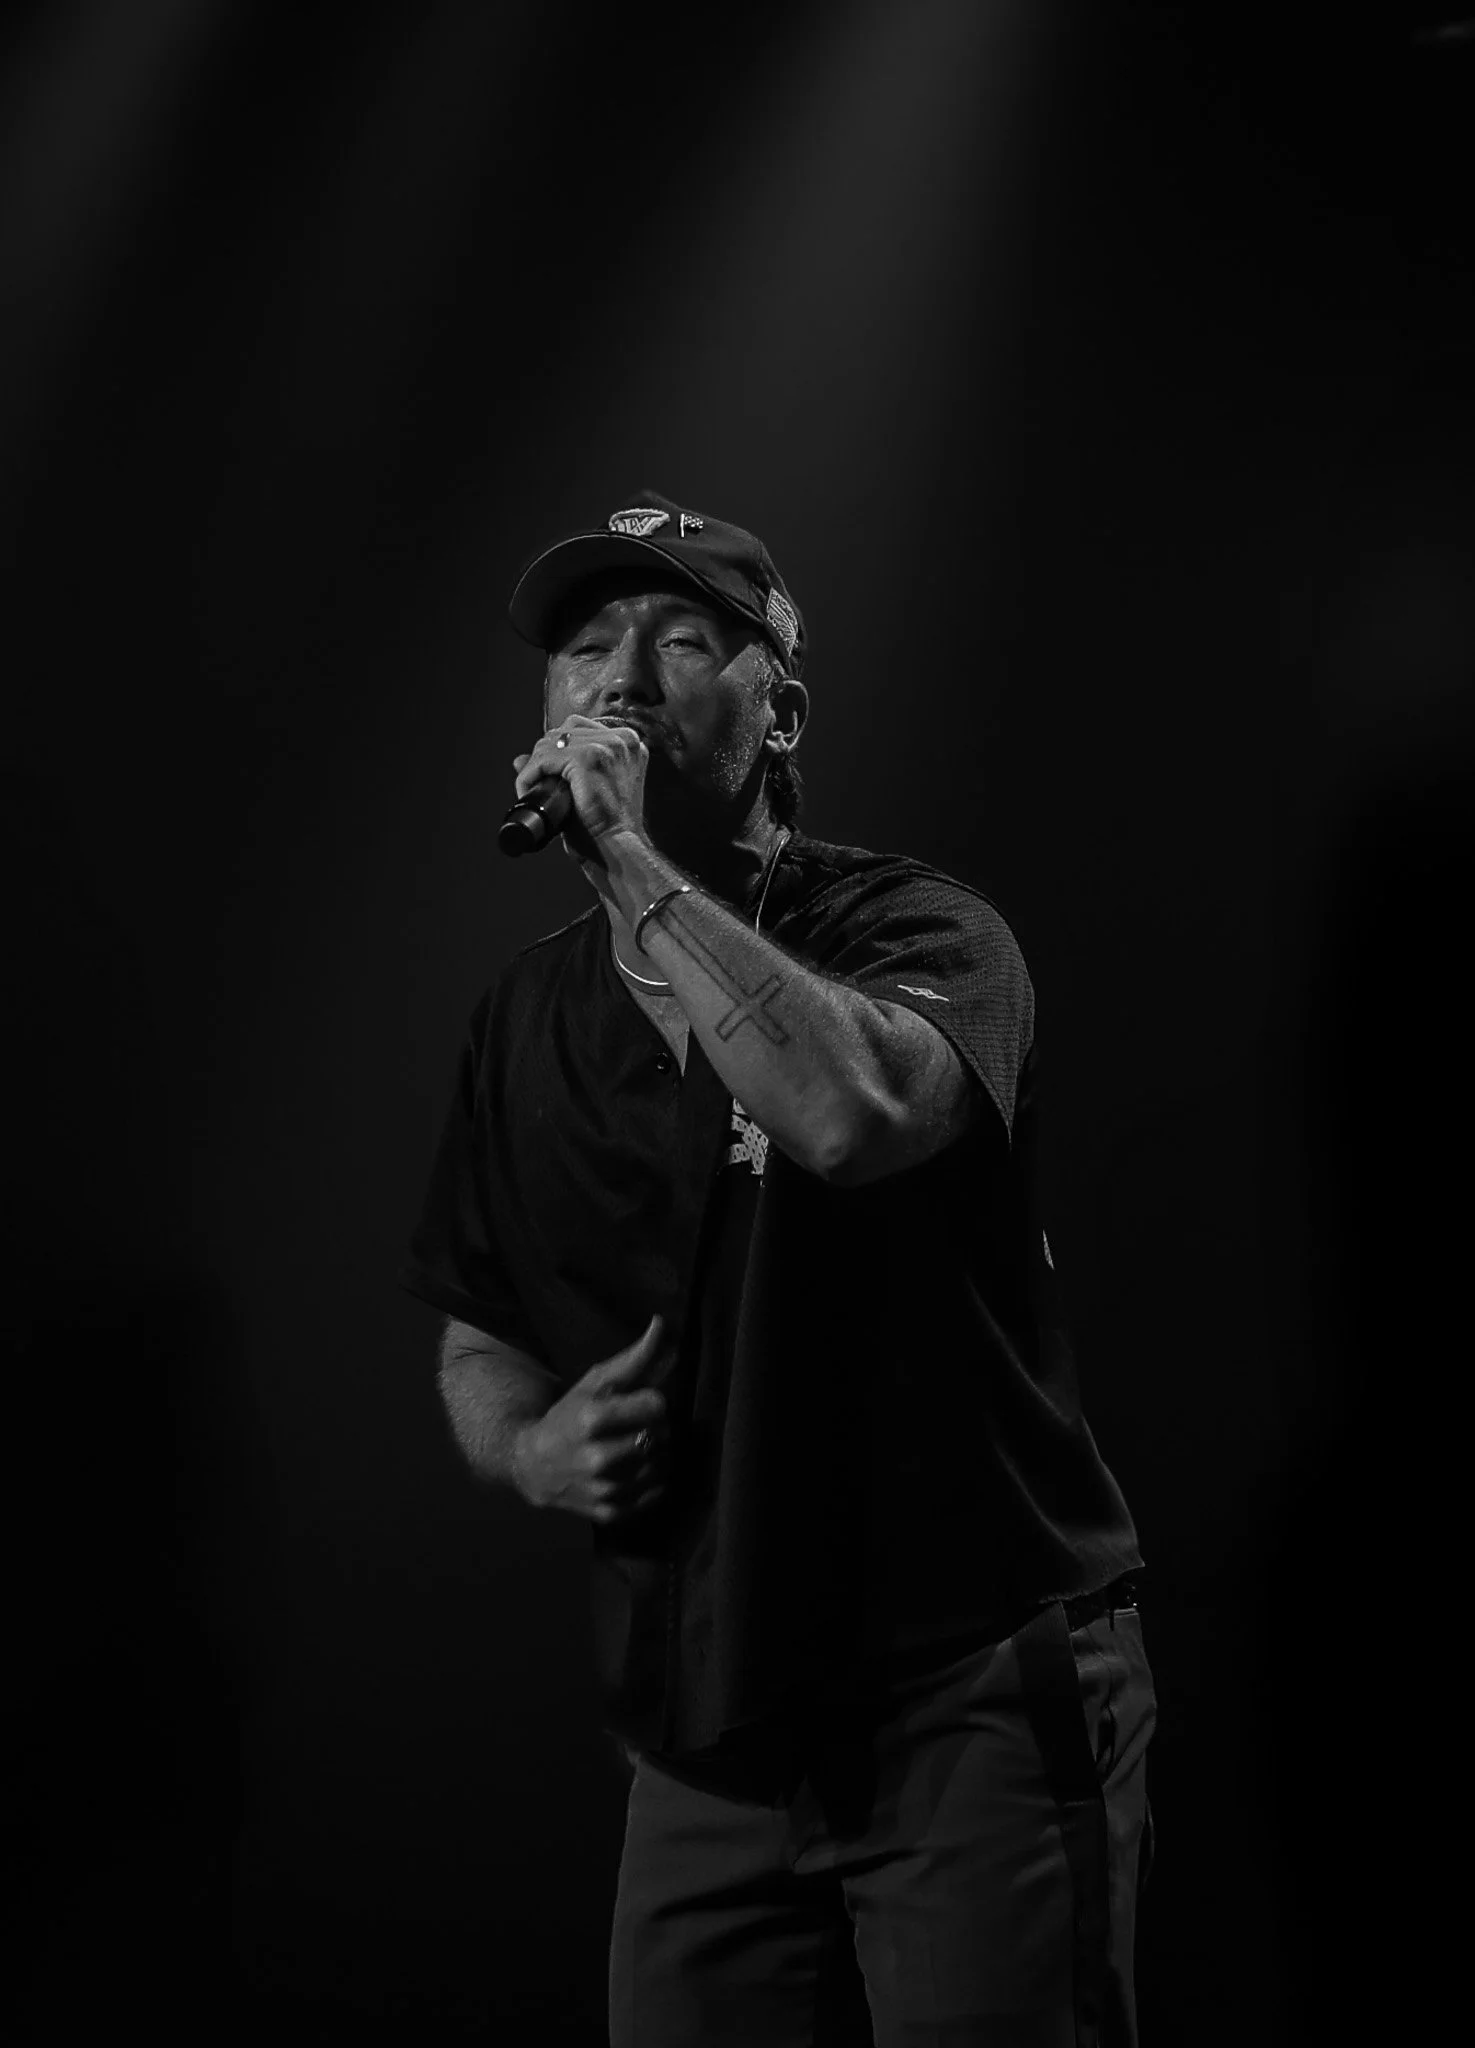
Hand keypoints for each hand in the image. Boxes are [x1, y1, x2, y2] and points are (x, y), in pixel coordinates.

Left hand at [512, 715, 650, 865]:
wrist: (617, 849)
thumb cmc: (607, 828)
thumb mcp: (584, 792)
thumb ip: (557, 771)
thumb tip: (519, 759)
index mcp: (628, 744)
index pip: (580, 729)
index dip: (558, 750)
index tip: (549, 776)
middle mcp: (623, 739)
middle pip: (565, 731)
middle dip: (545, 756)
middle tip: (537, 786)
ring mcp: (608, 746)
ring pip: (551, 742)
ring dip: (535, 766)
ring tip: (532, 791)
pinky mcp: (588, 757)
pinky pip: (544, 758)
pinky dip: (530, 775)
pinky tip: (527, 791)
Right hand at [513, 1314, 672, 1524]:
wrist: (533, 1467)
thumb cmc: (568, 1416)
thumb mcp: (594, 1382)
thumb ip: (634, 1357)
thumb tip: (662, 1324)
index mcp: (592, 1418)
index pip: (657, 1405)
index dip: (653, 1401)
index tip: (640, 1402)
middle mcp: (598, 1457)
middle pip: (662, 1435)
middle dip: (656, 1427)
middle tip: (638, 1425)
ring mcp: (605, 1489)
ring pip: (664, 1465)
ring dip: (658, 1453)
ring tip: (638, 1446)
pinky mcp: (611, 1512)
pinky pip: (656, 1493)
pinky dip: (654, 1480)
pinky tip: (635, 1469)